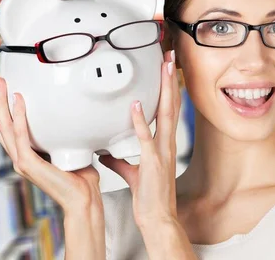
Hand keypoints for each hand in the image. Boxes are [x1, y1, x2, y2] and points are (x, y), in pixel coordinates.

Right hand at [0, 77, 103, 215]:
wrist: (83, 200)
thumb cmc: (80, 178)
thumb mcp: (69, 148)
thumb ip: (64, 134)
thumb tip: (72, 116)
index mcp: (25, 154)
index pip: (5, 126)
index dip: (0, 107)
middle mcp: (19, 157)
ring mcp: (21, 161)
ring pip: (3, 126)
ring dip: (0, 102)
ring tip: (0, 83)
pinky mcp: (28, 164)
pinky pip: (20, 135)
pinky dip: (18, 115)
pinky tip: (18, 99)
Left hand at [99, 50, 180, 228]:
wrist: (157, 218)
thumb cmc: (148, 197)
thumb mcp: (132, 173)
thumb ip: (119, 160)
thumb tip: (104, 152)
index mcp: (162, 144)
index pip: (167, 109)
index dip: (167, 87)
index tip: (166, 68)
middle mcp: (166, 143)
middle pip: (171, 104)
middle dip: (170, 79)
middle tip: (170, 56)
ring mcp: (161, 151)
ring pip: (165, 114)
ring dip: (165, 90)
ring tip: (164, 68)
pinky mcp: (152, 162)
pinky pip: (145, 137)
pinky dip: (140, 120)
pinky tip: (134, 105)